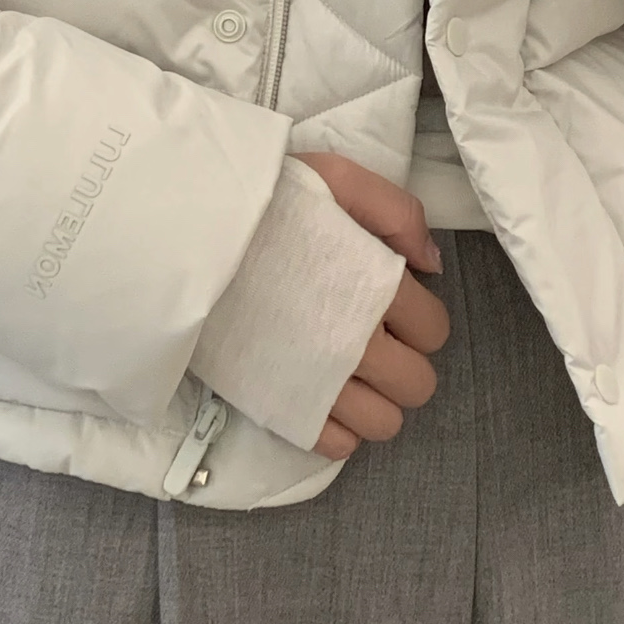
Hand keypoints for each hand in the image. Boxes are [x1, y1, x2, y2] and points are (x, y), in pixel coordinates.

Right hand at [291, 150, 450, 459]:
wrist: (189, 236)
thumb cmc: (266, 203)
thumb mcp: (337, 177)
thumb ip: (397, 212)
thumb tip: (431, 265)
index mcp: (375, 289)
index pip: (434, 331)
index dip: (420, 317)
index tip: (391, 301)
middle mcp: (354, 345)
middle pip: (418, 385)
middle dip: (405, 361)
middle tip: (373, 334)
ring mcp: (316, 383)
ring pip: (384, 424)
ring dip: (376, 398)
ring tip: (349, 366)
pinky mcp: (279, 405)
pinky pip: (336, 446)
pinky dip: (337, 424)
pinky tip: (321, 389)